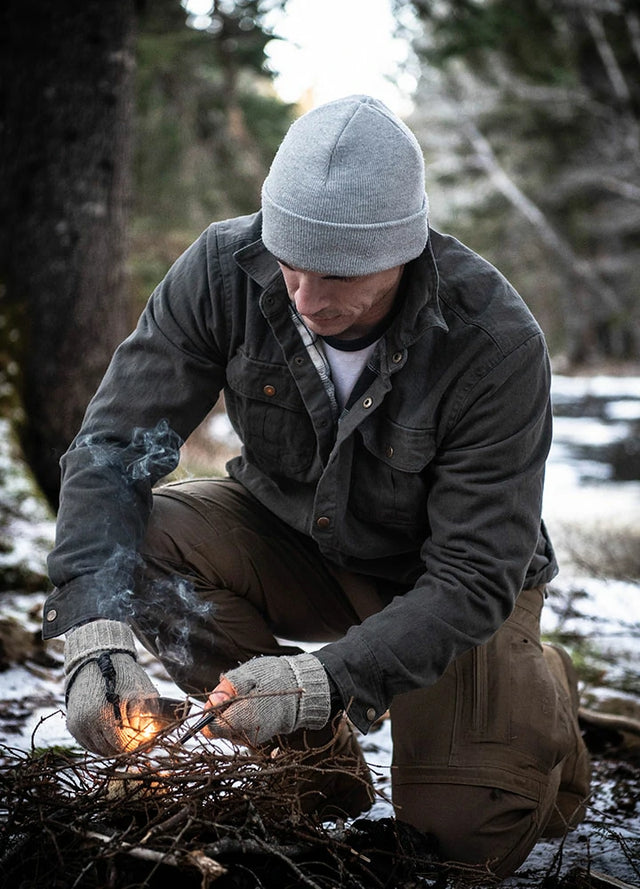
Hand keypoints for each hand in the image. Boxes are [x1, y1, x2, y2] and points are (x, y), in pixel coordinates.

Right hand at [64, 619, 158, 755]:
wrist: (96, 660)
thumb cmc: (125, 675)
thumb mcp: (142, 692)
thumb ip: (148, 716)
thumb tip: (151, 740)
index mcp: (105, 715)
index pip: (122, 745)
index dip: (136, 746)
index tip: (146, 743)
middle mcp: (88, 722)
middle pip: (110, 750)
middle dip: (126, 748)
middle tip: (139, 743)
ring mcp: (78, 725)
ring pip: (99, 750)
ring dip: (113, 747)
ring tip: (127, 738)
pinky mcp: (73, 726)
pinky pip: (89, 744)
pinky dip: (101, 743)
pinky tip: (113, 736)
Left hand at [203, 653, 330, 744]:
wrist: (301, 691)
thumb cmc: (273, 679)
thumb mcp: (247, 675)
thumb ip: (226, 690)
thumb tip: (211, 702)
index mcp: (241, 716)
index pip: (211, 728)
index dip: (209, 714)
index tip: (219, 700)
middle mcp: (246, 733)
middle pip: (219, 731)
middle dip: (222, 714)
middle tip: (236, 695)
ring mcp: (253, 738)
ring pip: (229, 732)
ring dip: (232, 717)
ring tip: (248, 700)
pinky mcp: (259, 739)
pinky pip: (241, 733)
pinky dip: (242, 721)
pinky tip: (252, 708)